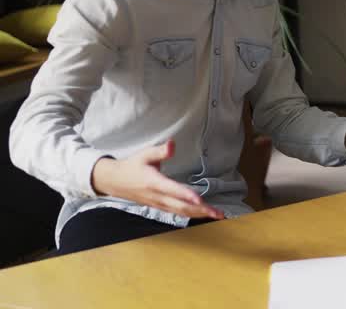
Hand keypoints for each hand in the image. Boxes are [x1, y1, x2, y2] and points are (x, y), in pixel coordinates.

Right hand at [90, 141, 223, 219]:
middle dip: (200, 210)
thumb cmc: (131, 166)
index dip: (185, 195)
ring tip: (217, 215)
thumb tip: (172, 144)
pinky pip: (177, 212)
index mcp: (153, 182)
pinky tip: (204, 214)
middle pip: (180, 206)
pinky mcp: (160, 206)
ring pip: (181, 211)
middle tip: (218, 213)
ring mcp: (158, 203)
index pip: (171, 190)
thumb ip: (160, 150)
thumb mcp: (144, 154)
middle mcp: (157, 196)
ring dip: (199, 214)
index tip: (199, 199)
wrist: (114, 181)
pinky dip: (192, 214)